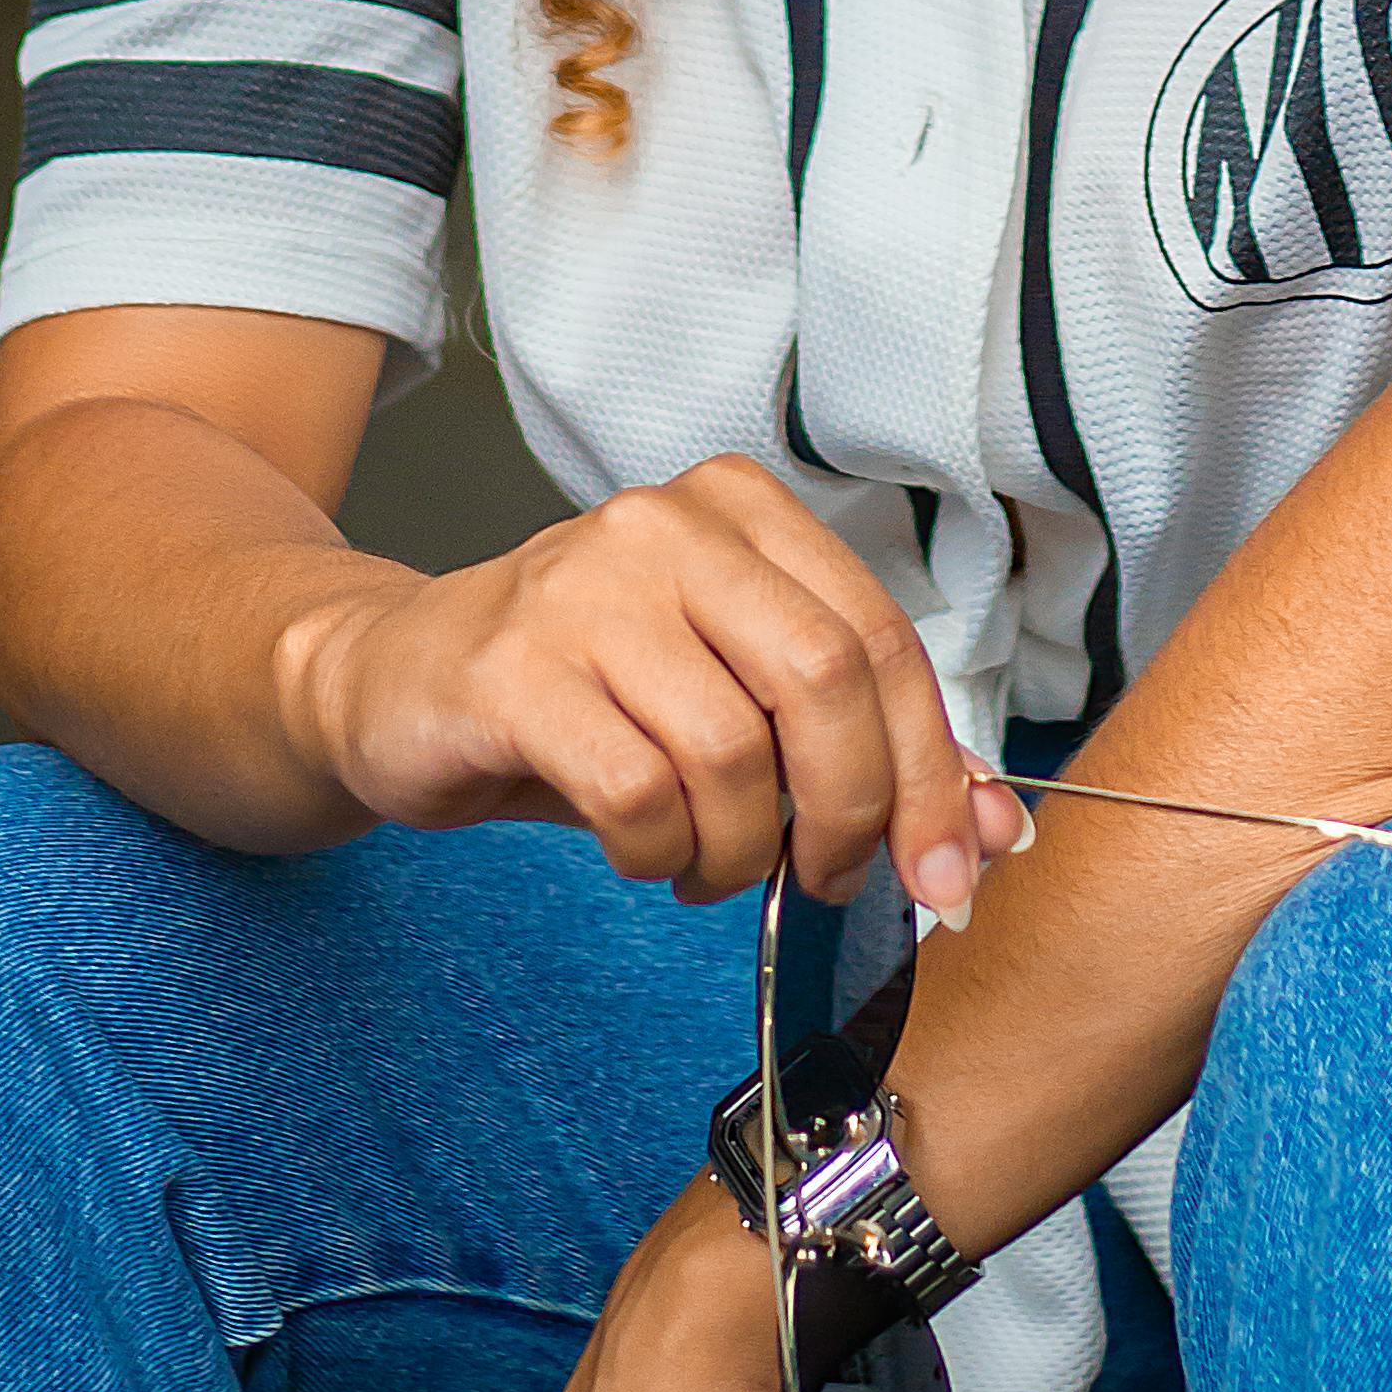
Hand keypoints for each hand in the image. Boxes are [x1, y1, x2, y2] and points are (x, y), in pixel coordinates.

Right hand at [292, 452, 1025, 911]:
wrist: (399, 683)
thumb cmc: (590, 694)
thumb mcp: (737, 705)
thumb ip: (866, 755)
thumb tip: (992, 831)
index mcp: (742, 511)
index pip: (881, 640)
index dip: (933, 771)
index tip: (947, 872)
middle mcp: (667, 525)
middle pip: (823, 680)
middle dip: (853, 813)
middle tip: (830, 880)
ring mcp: (584, 588)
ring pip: (730, 753)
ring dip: (738, 852)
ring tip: (707, 862)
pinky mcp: (513, 668)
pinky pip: (636, 795)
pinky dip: (657, 853)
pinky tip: (642, 849)